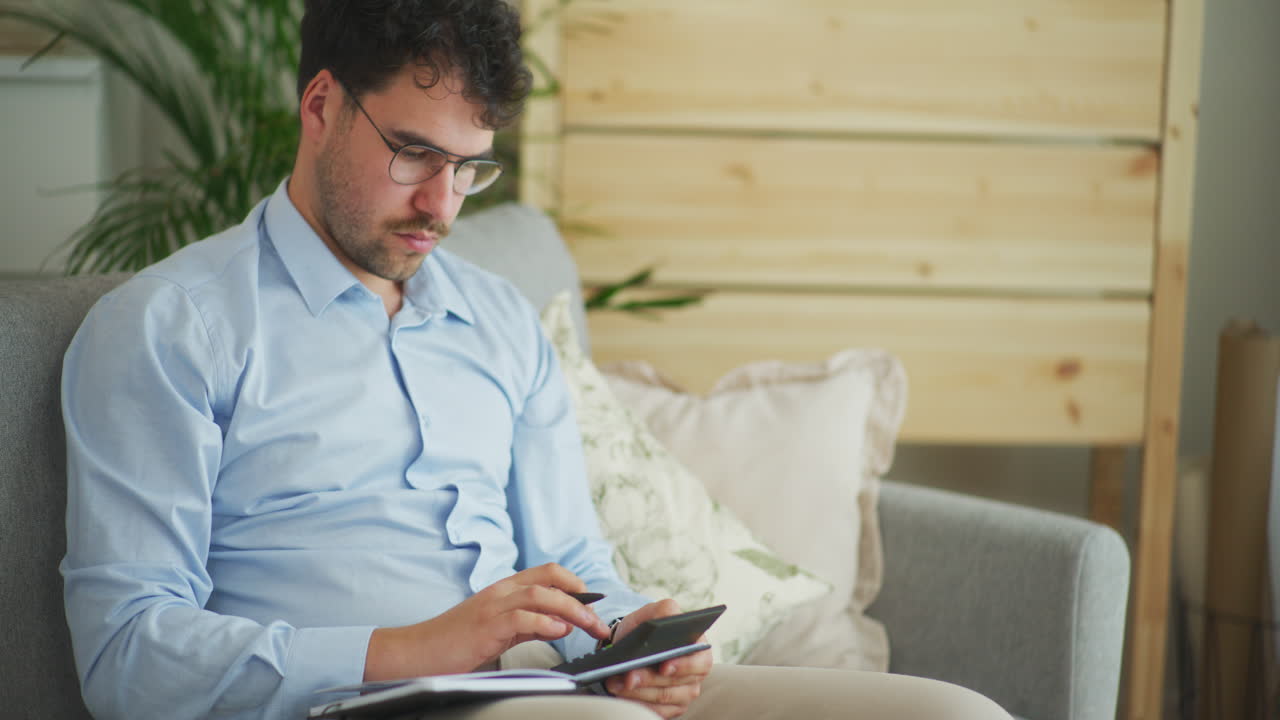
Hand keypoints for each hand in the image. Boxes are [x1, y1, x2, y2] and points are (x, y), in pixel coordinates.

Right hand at [364, 563, 610, 680]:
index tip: (593, 602)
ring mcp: (491, 607)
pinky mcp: (485, 627)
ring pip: (540, 594)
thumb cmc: (454, 643)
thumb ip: (528, 624)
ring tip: (589, 626)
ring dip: (571, 609)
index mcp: (503, 589)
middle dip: (581, 599)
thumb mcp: (498, 629)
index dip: (574, 583)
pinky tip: (559, 631)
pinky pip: (521, 618)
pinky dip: (544, 623)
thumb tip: (561, 624)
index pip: (546, 573)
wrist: (416, 652)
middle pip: (549, 580)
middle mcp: (500, 592)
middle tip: (599, 622)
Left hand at [603, 599, 713, 718]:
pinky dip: (636, 704)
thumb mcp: (654, 613)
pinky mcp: (673, 708)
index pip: (699, 661)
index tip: (663, 666)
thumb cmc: (648, 629)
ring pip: (663, 698)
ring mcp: (686, 692)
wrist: (635, 647)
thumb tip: (668, 615)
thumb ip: (663, 610)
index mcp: (699, 648)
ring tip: (615, 683)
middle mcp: (697, 673)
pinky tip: (620, 696)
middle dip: (649, 679)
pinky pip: (656, 711)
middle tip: (627, 675)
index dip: (683, 665)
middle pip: (676, 683)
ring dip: (637, 692)